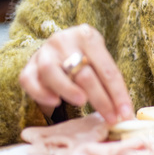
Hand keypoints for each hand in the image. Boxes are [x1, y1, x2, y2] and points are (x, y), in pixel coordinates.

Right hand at [19, 24, 134, 123]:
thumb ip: (108, 81)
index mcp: (88, 36)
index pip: (108, 69)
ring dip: (68, 89)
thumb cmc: (83, 58)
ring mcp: (43, 53)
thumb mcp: (99, 60)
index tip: (126, 113)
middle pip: (84, 73)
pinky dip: (41, 93)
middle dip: (101, 100)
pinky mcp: (28, 66)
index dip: (118, 94)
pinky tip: (54, 102)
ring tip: (81, 102)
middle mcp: (64, 41)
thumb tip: (124, 112)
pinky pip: (30, 81)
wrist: (56, 47)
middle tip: (111, 118)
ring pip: (52, 72)